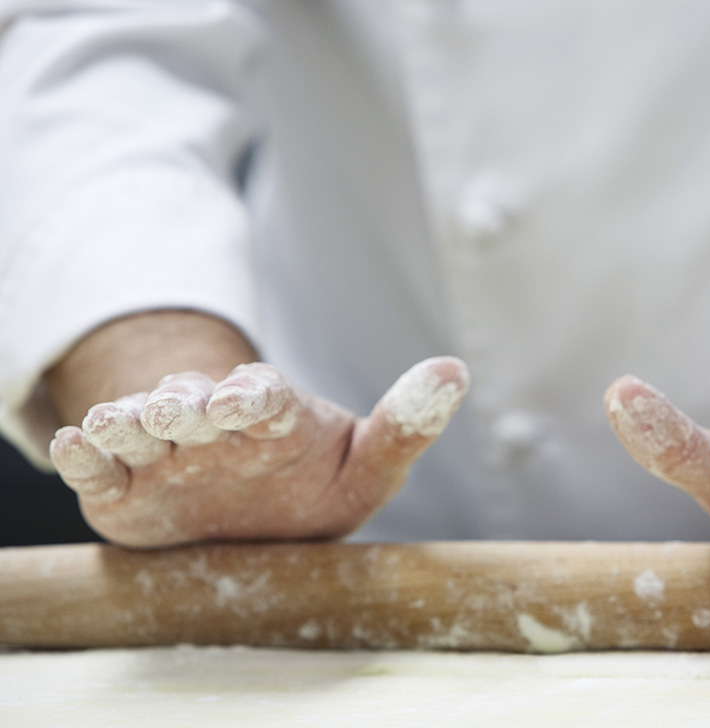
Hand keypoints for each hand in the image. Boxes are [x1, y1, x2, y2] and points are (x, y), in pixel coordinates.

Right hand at [49, 358, 468, 547]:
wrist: (255, 517)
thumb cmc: (316, 482)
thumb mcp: (368, 463)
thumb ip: (406, 424)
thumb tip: (458, 369)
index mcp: (273, 414)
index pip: (265, 397)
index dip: (256, 396)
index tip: (249, 400)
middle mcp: (213, 425)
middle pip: (193, 405)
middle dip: (186, 404)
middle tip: (182, 410)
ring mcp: (165, 454)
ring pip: (140, 428)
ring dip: (130, 423)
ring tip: (122, 425)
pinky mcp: (122, 489)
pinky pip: (97, 470)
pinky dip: (82, 457)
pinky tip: (75, 447)